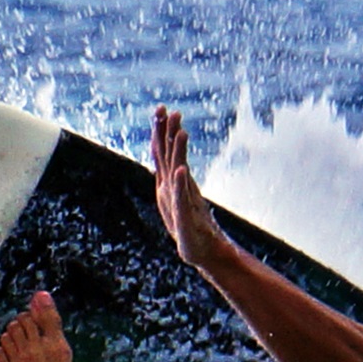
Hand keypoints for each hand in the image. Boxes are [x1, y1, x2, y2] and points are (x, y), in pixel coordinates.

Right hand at [150, 107, 226, 270]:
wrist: (201, 252)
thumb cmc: (195, 225)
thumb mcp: (186, 198)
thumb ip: (180, 181)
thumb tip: (178, 164)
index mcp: (168, 183)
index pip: (162, 152)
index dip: (161, 131)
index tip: (163, 109)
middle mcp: (168, 190)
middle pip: (164, 156)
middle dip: (163, 133)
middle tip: (164, 109)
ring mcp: (175, 204)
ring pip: (174, 172)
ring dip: (177, 151)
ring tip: (181, 131)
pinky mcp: (183, 218)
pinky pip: (181, 198)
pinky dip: (180, 184)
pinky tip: (182, 170)